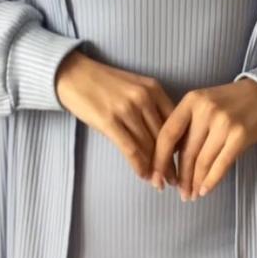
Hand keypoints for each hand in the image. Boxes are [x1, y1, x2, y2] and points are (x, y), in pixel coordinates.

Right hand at [54, 50, 179, 184]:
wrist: (73, 74)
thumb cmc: (103, 84)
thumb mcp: (134, 87)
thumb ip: (151, 107)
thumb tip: (164, 139)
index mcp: (154, 89)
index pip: (175, 122)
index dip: (180, 146)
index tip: (184, 163)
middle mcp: (144, 98)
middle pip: (164, 137)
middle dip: (170, 162)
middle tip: (176, 180)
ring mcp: (126, 109)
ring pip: (148, 145)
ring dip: (156, 169)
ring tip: (160, 183)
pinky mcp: (109, 121)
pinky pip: (130, 149)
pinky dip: (139, 165)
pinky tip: (143, 176)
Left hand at [152, 77, 256, 199]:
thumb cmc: (227, 103)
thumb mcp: (201, 105)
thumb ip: (185, 126)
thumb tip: (167, 159)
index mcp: (191, 101)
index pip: (168, 134)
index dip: (159, 160)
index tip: (155, 178)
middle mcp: (206, 110)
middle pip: (186, 151)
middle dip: (180, 177)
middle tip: (178, 192)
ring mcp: (224, 123)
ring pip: (202, 161)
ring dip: (195, 182)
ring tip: (191, 195)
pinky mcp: (240, 136)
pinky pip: (221, 164)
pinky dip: (211, 181)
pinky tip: (204, 190)